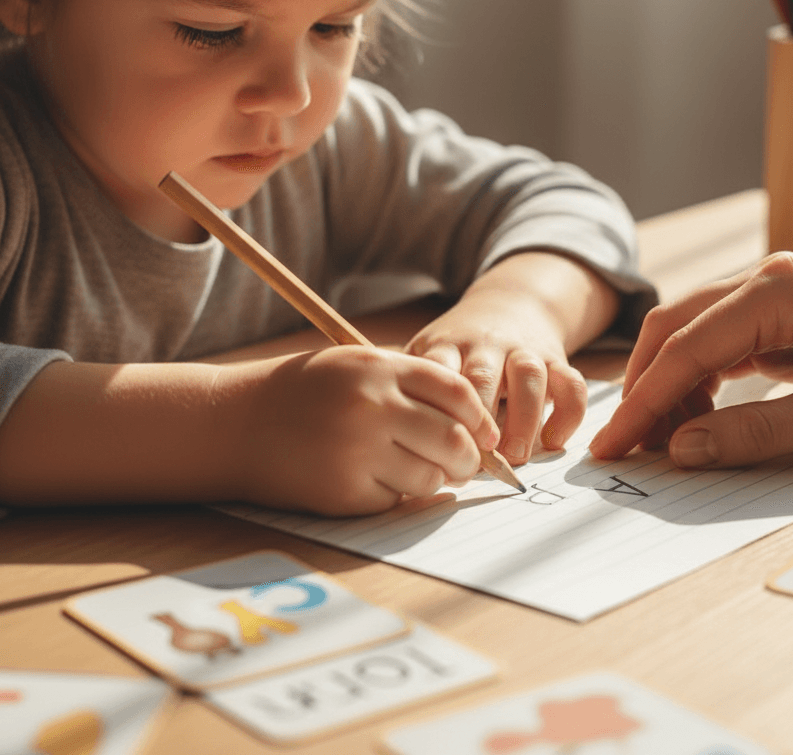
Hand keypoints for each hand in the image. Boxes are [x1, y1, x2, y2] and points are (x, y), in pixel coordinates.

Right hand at [222, 347, 499, 515]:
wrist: (235, 424)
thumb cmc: (305, 391)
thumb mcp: (356, 363)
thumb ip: (410, 381)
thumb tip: (474, 420)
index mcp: (380, 368)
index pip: (458, 394)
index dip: (481, 419)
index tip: (487, 435)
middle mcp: (372, 407)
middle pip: (453, 439)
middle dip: (470, 459)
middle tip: (467, 464)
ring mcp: (356, 452)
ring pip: (430, 476)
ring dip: (436, 479)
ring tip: (422, 471)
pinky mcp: (343, 493)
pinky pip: (394, 500)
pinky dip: (396, 495)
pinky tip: (377, 479)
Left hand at [406, 253, 610, 464]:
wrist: (509, 304)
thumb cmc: (458, 347)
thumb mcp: (426, 354)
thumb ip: (411, 390)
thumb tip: (388, 448)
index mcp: (448, 345)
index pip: (439, 374)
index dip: (439, 411)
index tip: (436, 446)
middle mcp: (487, 344)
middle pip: (483, 376)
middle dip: (481, 419)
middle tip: (476, 461)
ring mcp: (525, 350)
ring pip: (530, 377)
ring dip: (524, 419)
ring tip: (514, 455)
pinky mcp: (557, 359)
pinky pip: (571, 384)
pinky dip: (567, 414)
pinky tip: (554, 441)